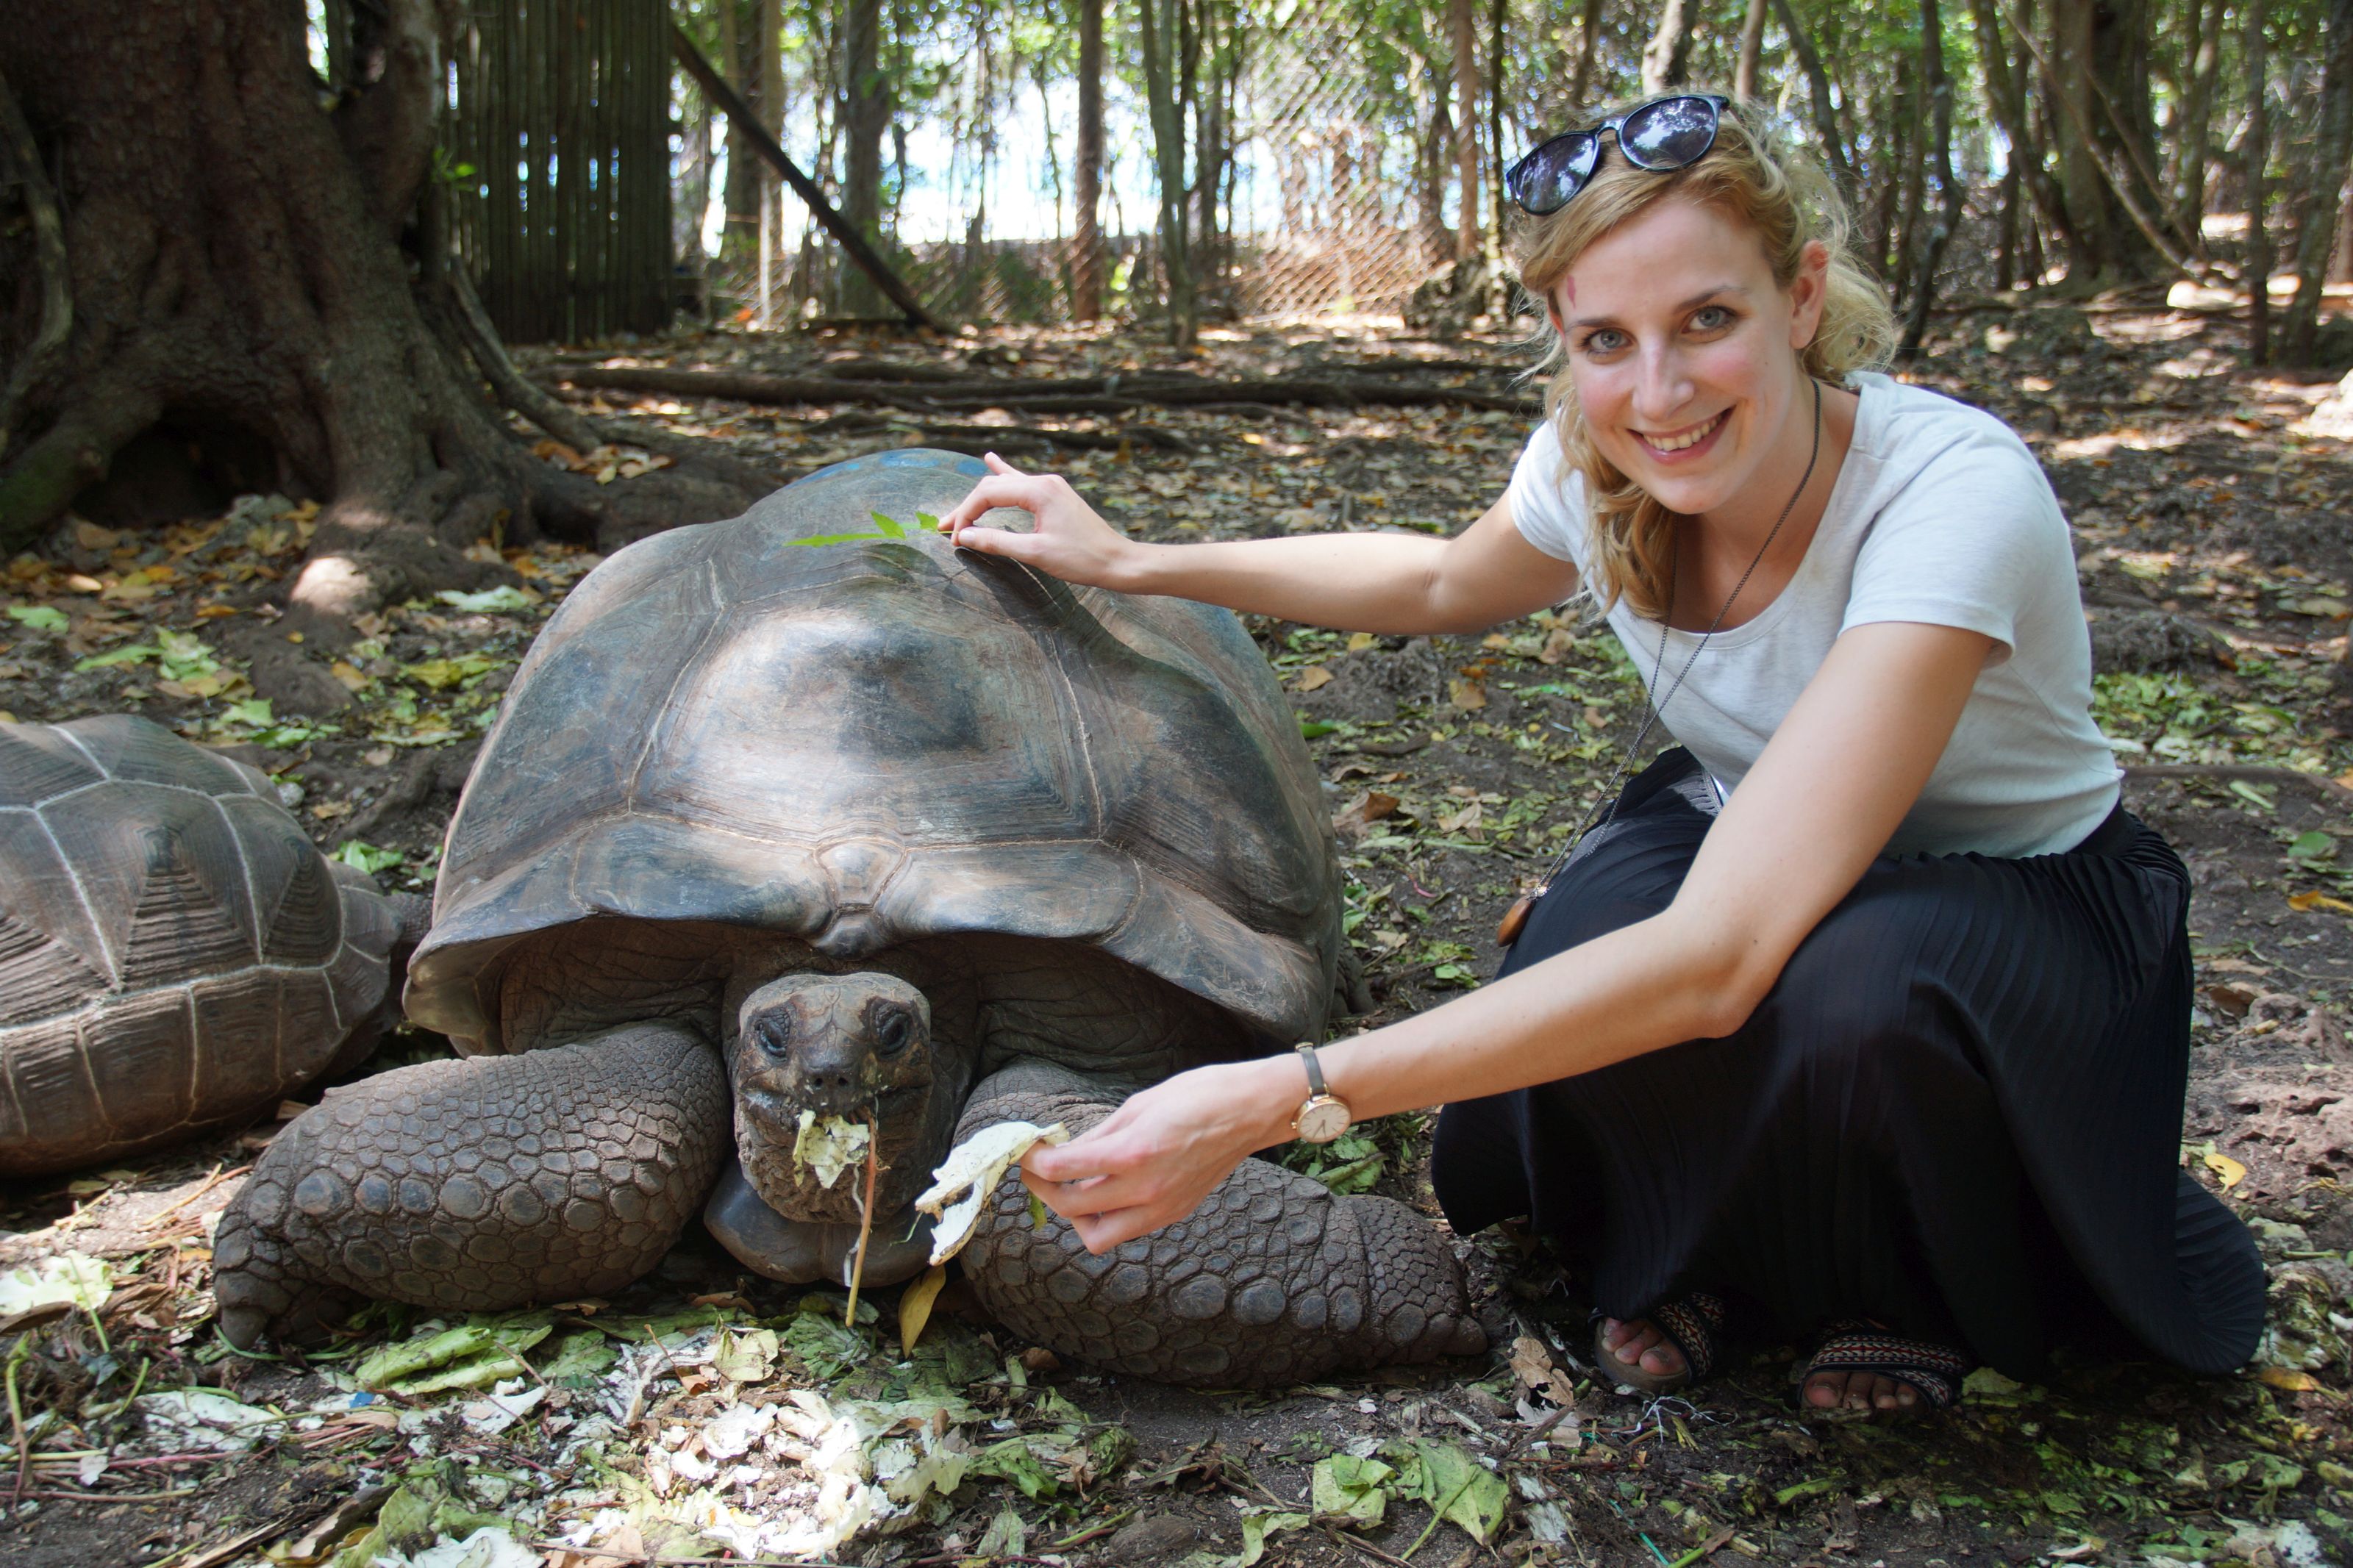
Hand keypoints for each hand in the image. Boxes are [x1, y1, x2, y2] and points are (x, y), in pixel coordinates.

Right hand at [935, 453, 1143, 588]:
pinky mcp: (1055, 495)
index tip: (955, 539)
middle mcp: (1044, 481)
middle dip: (967, 508)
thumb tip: (964, 536)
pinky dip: (1004, 475)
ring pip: (1005, 484)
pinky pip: (1022, 482)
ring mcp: (1051, 486)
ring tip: (958, 510)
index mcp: (1038, 490)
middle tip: (945, 528)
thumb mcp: (1035, 553)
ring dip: (980, 498)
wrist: (1118, 561)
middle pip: (993, 487)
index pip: (987, 494)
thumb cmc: (1082, 559)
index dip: (966, 515)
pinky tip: (991, 460)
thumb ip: (997, 542)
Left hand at [1019, 1057, 1294, 1251]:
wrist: (1250, 1111)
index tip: (1027, 1151)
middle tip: (1036, 1171)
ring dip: (1075, 1216)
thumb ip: (1098, 1135)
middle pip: (1070, 1207)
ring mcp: (1161, 1207)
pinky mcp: (1174, 1213)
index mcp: (1131, 1153)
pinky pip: (1127, 1229)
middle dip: (1043, 1189)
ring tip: (1071, 1188)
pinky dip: (1107, 1216)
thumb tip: (1066, 1152)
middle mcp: (1144, 1189)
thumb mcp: (1138, 1105)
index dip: (1033, 1161)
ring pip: (1097, 1236)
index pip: (1060, 1170)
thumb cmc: (1198, 1095)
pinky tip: (1106, 1190)